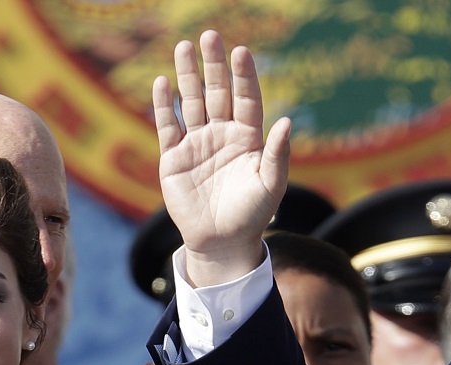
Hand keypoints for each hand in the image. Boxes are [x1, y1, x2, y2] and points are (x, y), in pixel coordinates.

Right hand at [151, 30, 290, 285]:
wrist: (222, 243)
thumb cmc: (252, 215)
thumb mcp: (271, 186)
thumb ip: (278, 154)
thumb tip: (287, 121)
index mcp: (248, 138)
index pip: (246, 99)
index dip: (243, 76)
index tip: (241, 52)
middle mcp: (222, 134)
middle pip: (217, 92)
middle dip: (213, 65)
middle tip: (209, 35)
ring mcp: (197, 143)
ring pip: (191, 102)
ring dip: (187, 75)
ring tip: (183, 47)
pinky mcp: (174, 157)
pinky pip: (168, 125)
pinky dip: (164, 105)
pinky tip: (163, 83)